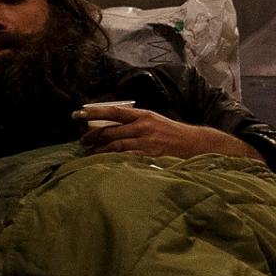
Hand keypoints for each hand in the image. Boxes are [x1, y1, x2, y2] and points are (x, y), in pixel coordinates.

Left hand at [77, 104, 257, 161]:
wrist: (197, 145)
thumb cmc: (175, 135)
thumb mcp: (156, 122)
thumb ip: (136, 124)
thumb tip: (112, 128)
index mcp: (144, 115)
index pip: (114, 111)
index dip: (94, 112)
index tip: (78, 113)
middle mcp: (143, 126)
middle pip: (110, 130)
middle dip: (92, 136)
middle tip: (82, 142)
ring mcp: (146, 142)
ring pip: (114, 146)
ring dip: (99, 151)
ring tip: (89, 155)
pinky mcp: (149, 157)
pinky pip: (125, 159)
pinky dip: (112, 161)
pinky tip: (105, 164)